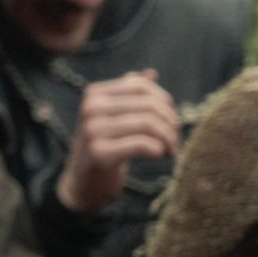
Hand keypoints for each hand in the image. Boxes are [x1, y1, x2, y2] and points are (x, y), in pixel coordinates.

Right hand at [55, 69, 179, 213]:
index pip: (140, 86)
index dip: (164, 101)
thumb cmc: (104, 147)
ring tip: (171, 149)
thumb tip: (151, 73)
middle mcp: (90, 108)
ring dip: (168, 138)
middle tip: (175, 139)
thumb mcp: (113, 117)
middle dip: (170, 122)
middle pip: (148, 105)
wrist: (82, 182)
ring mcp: (93, 130)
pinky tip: (159, 155)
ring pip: (148, 123)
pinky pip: (143, 144)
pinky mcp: (100, 153)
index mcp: (94, 94)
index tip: (171, 120)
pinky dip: (158, 149)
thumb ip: (129, 95)